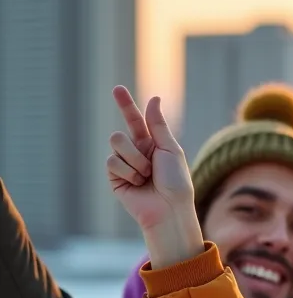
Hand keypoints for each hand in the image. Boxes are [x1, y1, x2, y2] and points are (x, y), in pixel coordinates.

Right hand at [107, 86, 203, 266]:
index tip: (117, 88)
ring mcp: (124, 164)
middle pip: (122, 132)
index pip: (136, 120)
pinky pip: (112, 161)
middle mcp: (136, 152)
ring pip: (115, 143)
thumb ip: (158, 125)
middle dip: (134, 143)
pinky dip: (128, 172)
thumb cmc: (176, 182)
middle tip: (148, 160)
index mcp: (152, 144)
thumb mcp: (170, 150)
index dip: (126, 104)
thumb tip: (154, 98)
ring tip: (146, 176)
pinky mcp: (114, 177)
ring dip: (135, 160)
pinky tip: (137, 183)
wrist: (169, 209)